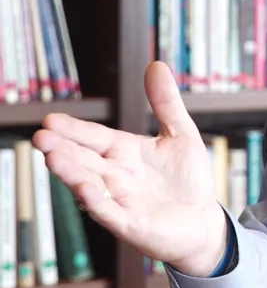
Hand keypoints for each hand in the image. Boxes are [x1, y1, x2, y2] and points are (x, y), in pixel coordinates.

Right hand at [32, 61, 228, 275]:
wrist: (203, 221)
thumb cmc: (188, 180)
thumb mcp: (180, 134)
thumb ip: (165, 103)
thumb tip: (157, 64)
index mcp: (124, 152)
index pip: (94, 137)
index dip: (75, 129)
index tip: (51, 119)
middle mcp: (116, 175)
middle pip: (85, 159)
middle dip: (63, 148)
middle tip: (41, 136)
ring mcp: (120, 199)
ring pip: (90, 184)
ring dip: (72, 173)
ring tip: (53, 158)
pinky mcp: (130, 223)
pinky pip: (110, 211)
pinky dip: (98, 201)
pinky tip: (85, 189)